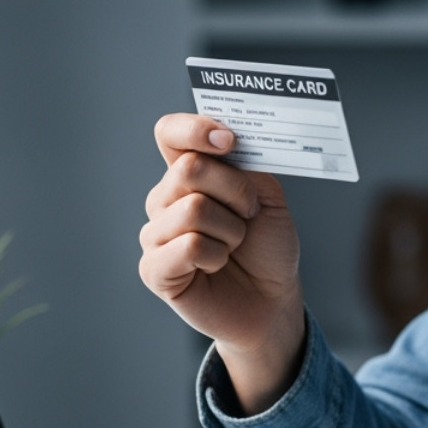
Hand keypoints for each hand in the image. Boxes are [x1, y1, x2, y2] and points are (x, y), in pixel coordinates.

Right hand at [139, 113, 304, 412]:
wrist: (273, 299)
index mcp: (189, 174)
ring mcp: (156, 234)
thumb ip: (244, 166)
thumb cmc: (267, 247)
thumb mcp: (267, 196)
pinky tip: (217, 265)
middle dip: (235, 192)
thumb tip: (224, 141)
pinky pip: (187, 246)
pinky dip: (216, 255)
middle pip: (188, 169)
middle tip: (249, 214)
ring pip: (193, 209)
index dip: (194, 128)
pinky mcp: (154, 269)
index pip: (169, 133)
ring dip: (230, 230)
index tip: (229, 141)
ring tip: (233, 246)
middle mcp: (165, 199)